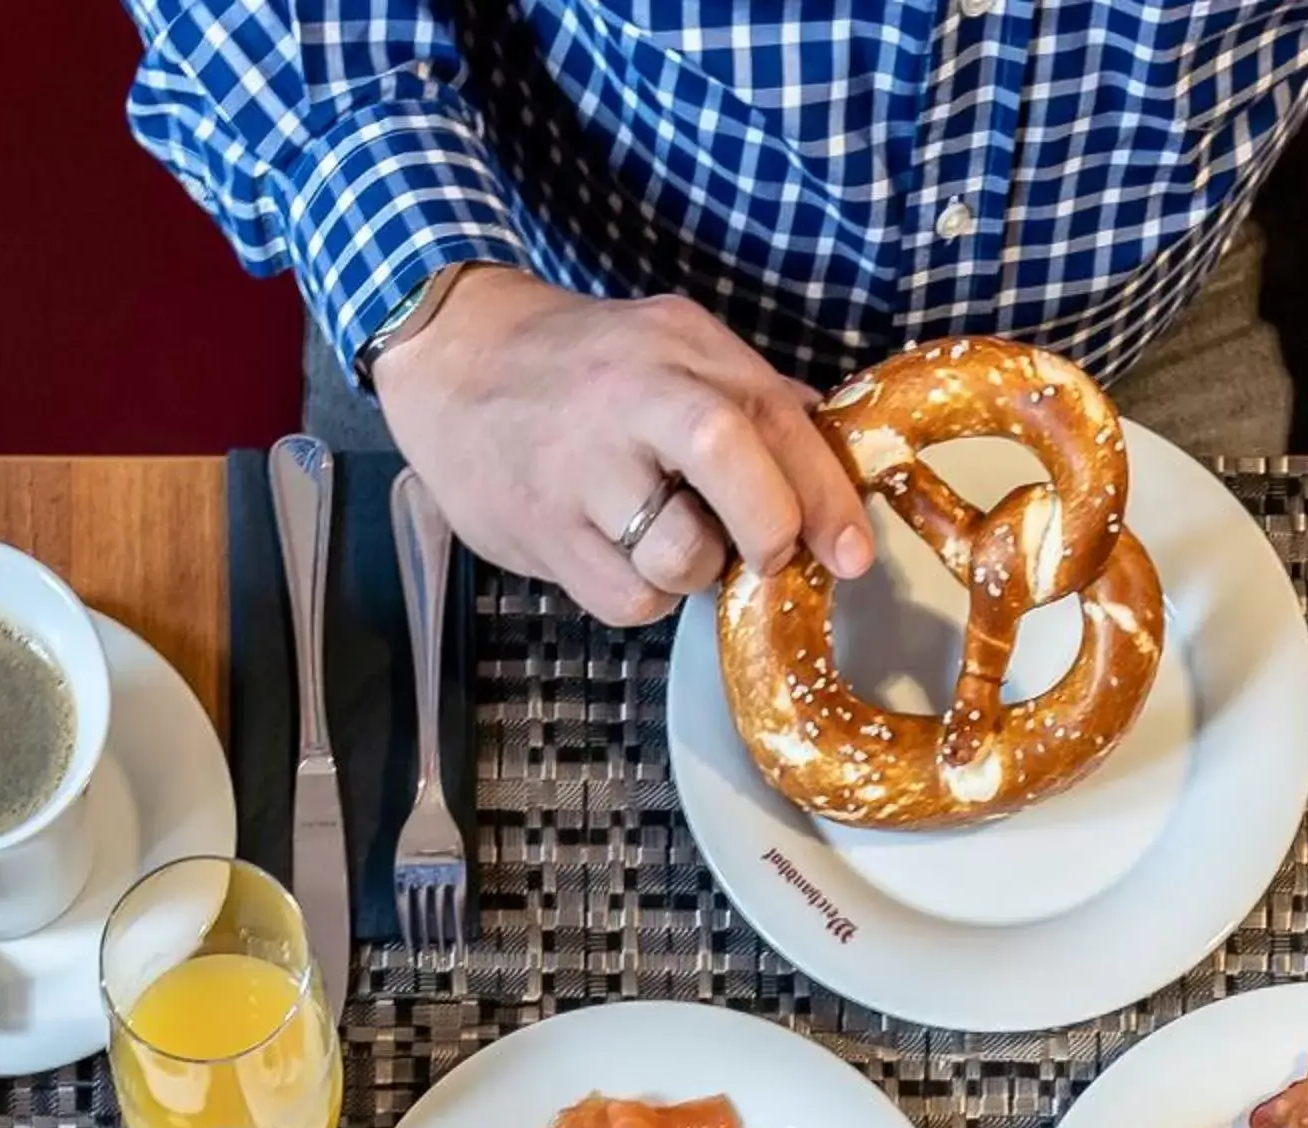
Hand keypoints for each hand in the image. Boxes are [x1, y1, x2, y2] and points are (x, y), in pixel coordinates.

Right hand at [376, 266, 871, 626]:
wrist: (453, 359)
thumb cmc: (580, 367)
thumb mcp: (670, 348)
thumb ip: (749, 399)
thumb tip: (829, 461)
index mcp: (682, 349)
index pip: (776, 418)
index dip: (827, 496)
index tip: (854, 554)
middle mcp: (635, 397)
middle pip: (730, 459)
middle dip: (769, 528)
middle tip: (767, 556)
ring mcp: (582, 466)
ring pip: (678, 556)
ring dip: (692, 572)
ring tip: (663, 541)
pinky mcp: (542, 529)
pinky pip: (625, 600)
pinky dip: (638, 595)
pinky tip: (614, 554)